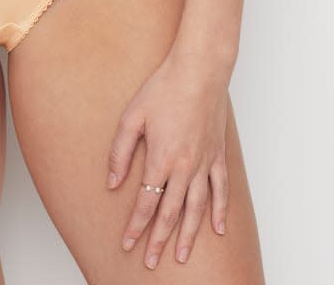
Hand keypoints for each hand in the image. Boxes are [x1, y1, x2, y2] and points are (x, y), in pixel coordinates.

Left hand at [105, 51, 229, 267]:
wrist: (199, 71)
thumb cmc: (164, 88)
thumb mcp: (132, 116)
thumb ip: (120, 151)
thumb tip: (112, 181)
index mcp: (161, 158)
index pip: (146, 202)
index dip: (136, 226)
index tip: (128, 244)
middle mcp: (185, 167)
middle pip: (171, 212)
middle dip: (159, 239)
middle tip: (151, 262)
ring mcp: (204, 162)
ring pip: (197, 208)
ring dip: (189, 235)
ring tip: (182, 256)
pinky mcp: (218, 155)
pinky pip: (221, 190)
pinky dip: (220, 211)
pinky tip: (218, 229)